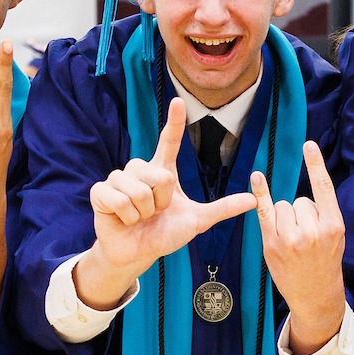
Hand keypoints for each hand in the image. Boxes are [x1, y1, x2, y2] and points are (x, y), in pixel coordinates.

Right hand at [78, 97, 257, 306]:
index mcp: (162, 171)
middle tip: (154, 213)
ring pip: (138, 190)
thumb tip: (253, 201)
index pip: (169, 142)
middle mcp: (140, 170)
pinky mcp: (100, 192)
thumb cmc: (165, 234)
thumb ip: (223, 209)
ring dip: (143, 212)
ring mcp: (118, 179)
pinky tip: (123, 219)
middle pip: (158, 175)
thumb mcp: (197, 221)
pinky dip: (126, 216)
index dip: (174, 122)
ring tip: (139, 217)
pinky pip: (118, 199)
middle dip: (160, 202)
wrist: (138, 253)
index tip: (179, 101)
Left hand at [253, 140, 346, 354]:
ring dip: (285, 218)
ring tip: (293, 241)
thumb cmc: (326, 262)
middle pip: (299, 200)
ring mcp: (290, 239)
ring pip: (283, 206)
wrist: (315, 294)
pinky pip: (264, 212)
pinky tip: (257, 177)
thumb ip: (324, 215)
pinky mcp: (272, 245)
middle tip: (306, 238)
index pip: (323, 189)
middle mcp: (312, 231)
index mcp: (334, 226)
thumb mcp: (336, 238)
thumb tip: (304, 193)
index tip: (308, 144)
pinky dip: (260, 194)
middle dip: (301, 213)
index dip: (315, 165)